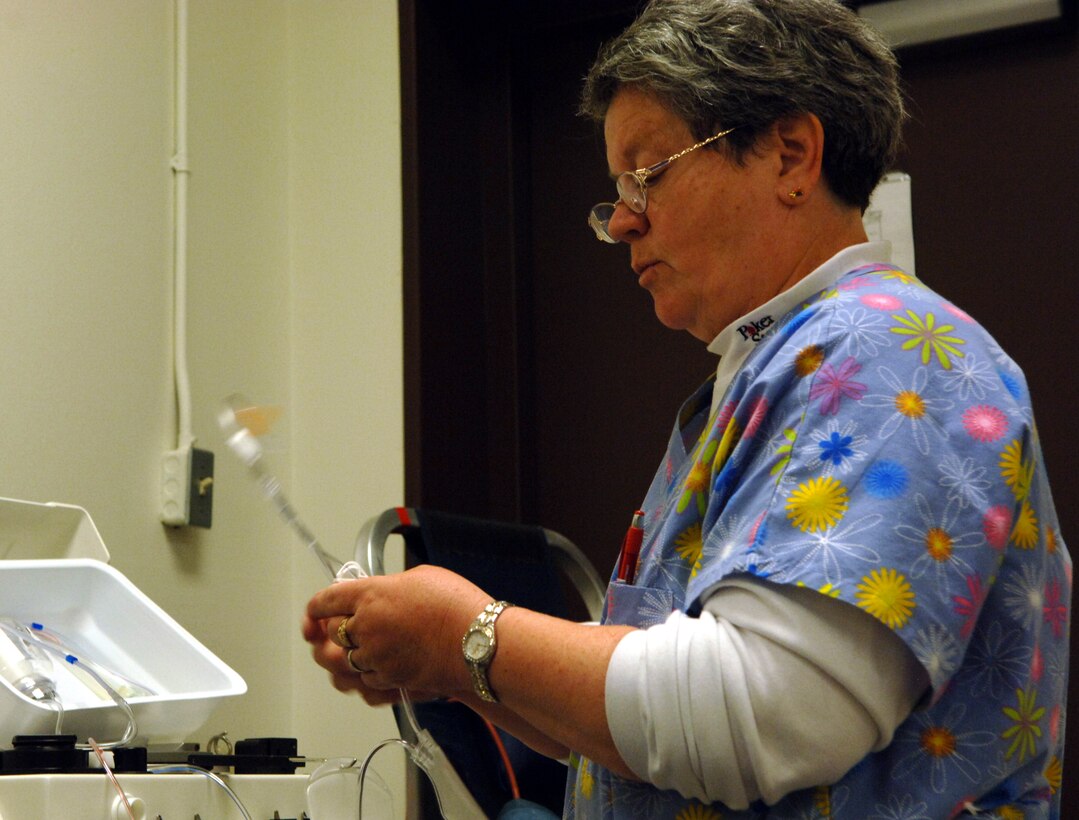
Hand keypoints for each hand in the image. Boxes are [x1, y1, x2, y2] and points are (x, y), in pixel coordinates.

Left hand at [303, 565, 489, 699]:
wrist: (478, 642)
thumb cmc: (456, 606)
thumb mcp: (420, 578)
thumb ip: (388, 587)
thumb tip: (379, 594)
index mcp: (369, 595)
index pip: (325, 601)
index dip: (316, 607)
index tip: (315, 611)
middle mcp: (366, 626)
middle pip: (330, 635)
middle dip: (333, 632)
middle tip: (343, 629)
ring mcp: (375, 657)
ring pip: (344, 662)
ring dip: (351, 655)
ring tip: (367, 648)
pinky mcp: (389, 680)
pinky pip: (365, 681)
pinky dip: (368, 675)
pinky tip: (382, 665)